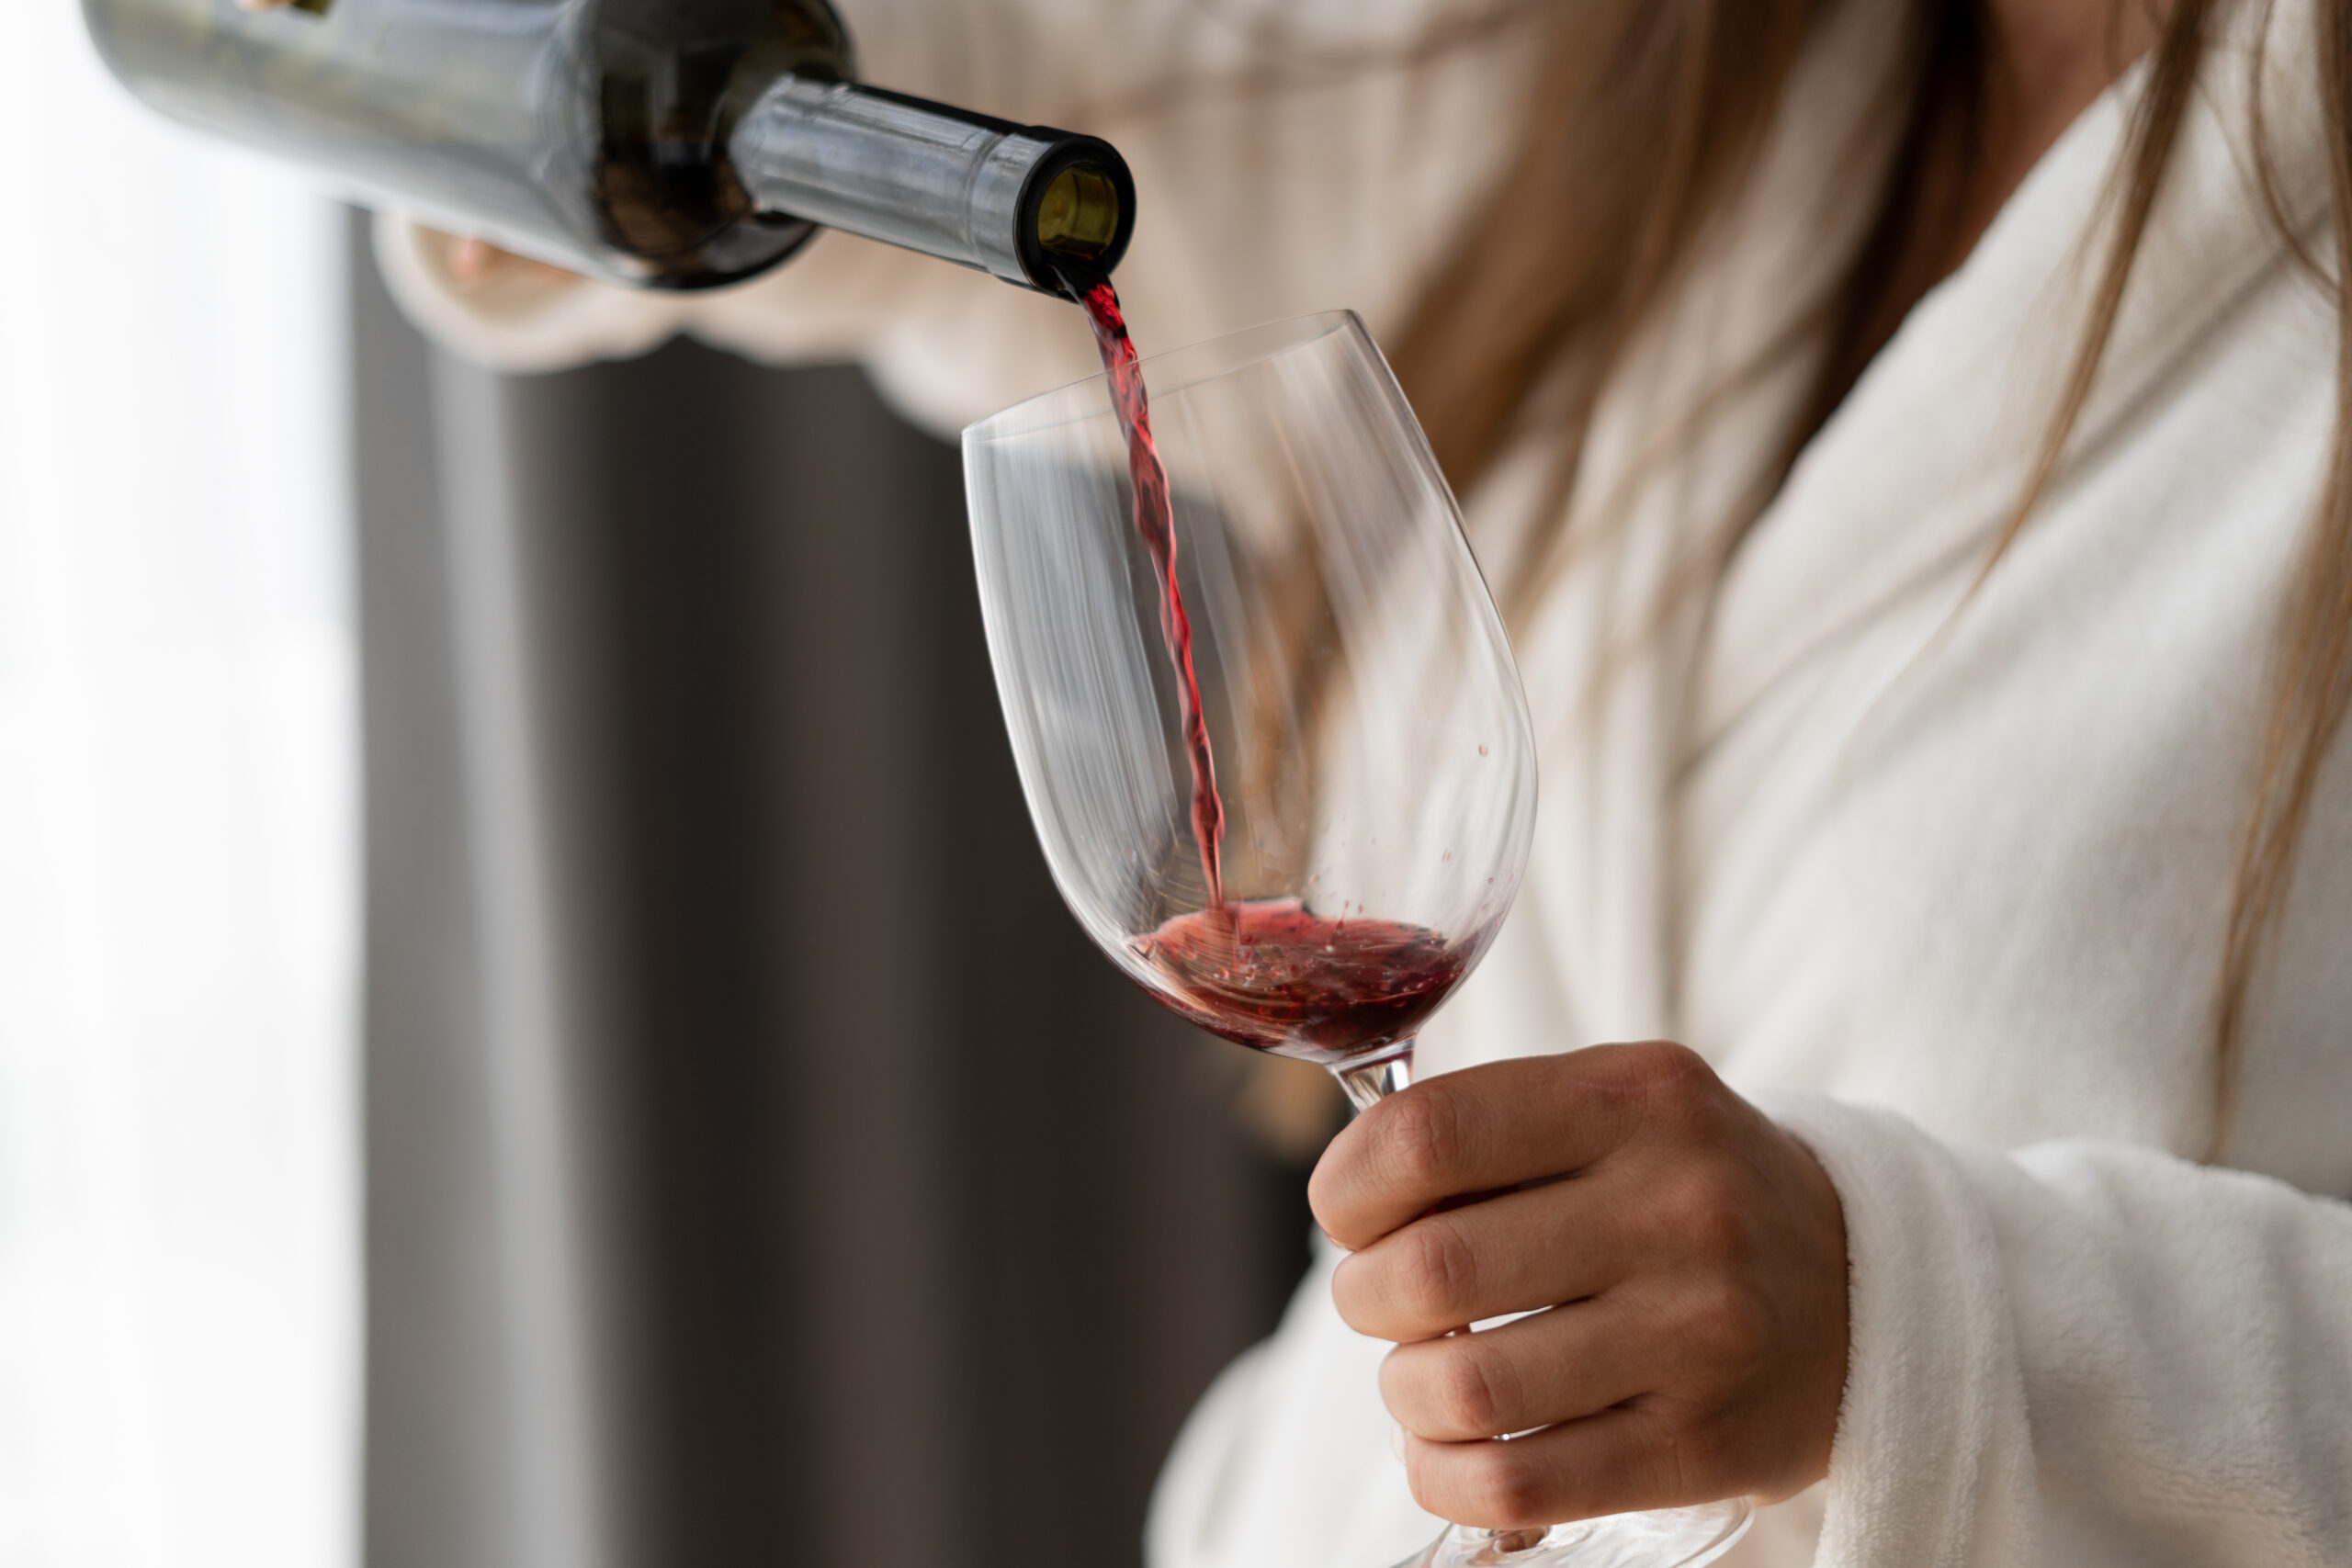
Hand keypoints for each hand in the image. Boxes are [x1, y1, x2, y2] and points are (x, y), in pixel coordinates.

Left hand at [1308, 1043, 1847, 1529]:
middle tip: (1384, 1300)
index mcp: (1638, 1098)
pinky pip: (1515, 1484)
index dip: (1348, 1187)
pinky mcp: (1704, 1447)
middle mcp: (1681, 1207)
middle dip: (1365, 1296)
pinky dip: (1444, 1474)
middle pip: (1431, 1268)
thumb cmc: (1687, 1192)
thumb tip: (1346, 1195)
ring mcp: (1702, 1333)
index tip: (1348, 1214)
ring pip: (1463, 1387)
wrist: (1867, 1289)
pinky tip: (1450, 1449)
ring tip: (1427, 1375)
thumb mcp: (1614, 1108)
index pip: (1426, 1136)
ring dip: (1405, 1392)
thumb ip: (1489, 1125)